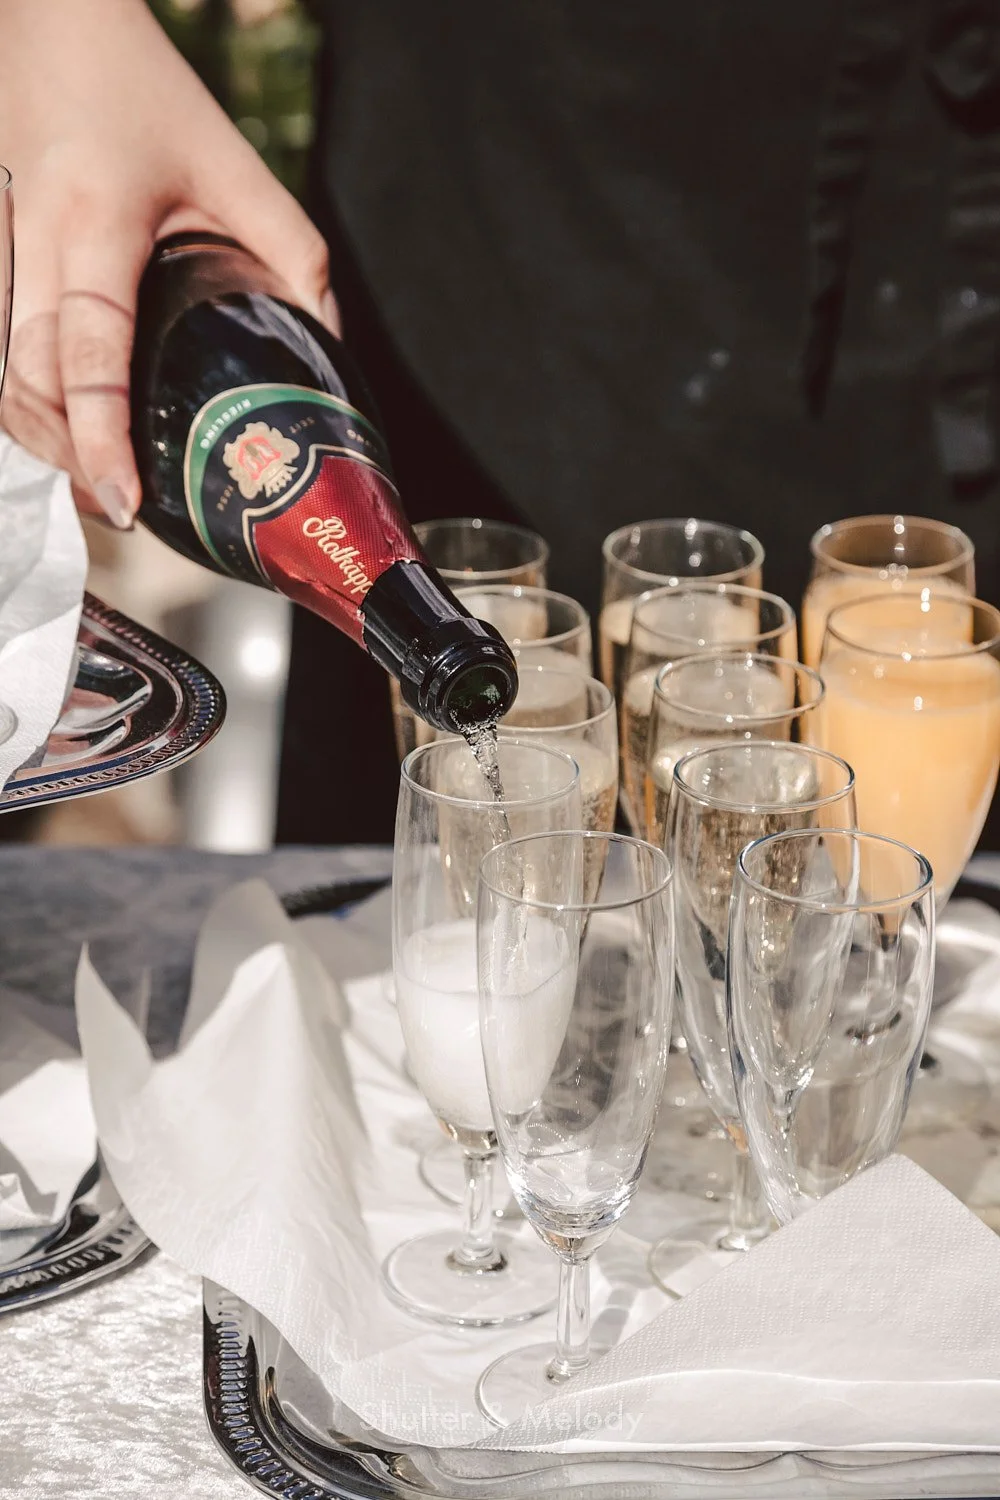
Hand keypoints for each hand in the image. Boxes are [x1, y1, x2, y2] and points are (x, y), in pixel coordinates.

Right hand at [0, 0, 336, 526]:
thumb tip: (326, 345)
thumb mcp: (235, 165)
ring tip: (90, 484)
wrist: (53, 21)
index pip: (90, 350)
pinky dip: (14, 400)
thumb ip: (291, 253)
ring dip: (35, 437)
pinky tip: (51, 433)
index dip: (99, 432)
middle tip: (120, 508)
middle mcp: (35, 242)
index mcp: (99, 224)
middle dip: (67, 454)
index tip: (125, 495)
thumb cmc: (146, 91)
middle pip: (29, 378)